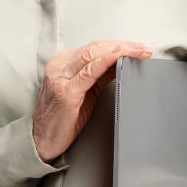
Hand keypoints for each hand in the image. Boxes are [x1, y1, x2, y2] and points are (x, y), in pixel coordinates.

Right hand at [32, 40, 152, 162]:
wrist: (43, 141)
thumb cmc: (63, 118)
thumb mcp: (84, 92)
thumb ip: (99, 76)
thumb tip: (121, 63)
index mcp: (62, 64)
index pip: (94, 47)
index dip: (117, 45)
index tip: (137, 47)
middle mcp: (59, 66)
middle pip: (95, 47)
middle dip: (123, 45)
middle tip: (143, 48)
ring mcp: (61, 77)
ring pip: (93, 55)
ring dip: (120, 51)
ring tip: (139, 52)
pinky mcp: (65, 92)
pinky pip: (88, 71)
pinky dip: (105, 61)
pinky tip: (118, 57)